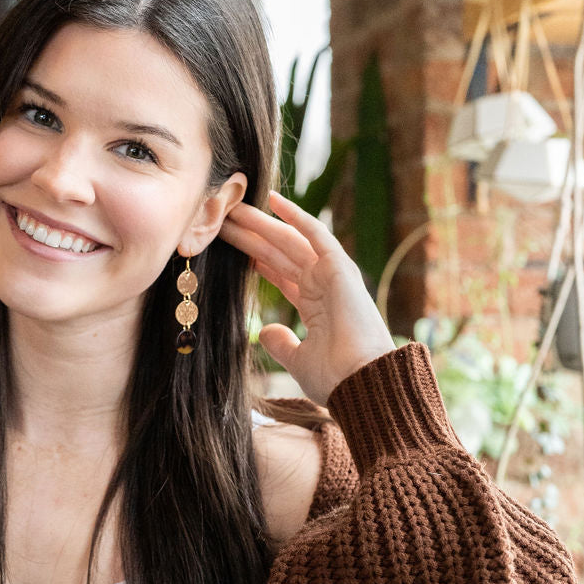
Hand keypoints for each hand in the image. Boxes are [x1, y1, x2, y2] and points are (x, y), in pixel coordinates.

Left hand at [218, 190, 396, 407]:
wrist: (361, 384)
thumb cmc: (337, 379)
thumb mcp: (299, 360)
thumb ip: (282, 344)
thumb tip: (265, 332)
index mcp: (315, 306)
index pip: (279, 273)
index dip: (255, 258)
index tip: (230, 244)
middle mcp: (323, 286)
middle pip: (278, 253)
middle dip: (251, 235)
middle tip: (222, 216)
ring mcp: (332, 275)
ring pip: (289, 240)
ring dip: (262, 223)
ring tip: (234, 205)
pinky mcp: (340, 268)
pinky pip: (316, 235)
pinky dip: (296, 216)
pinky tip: (274, 200)